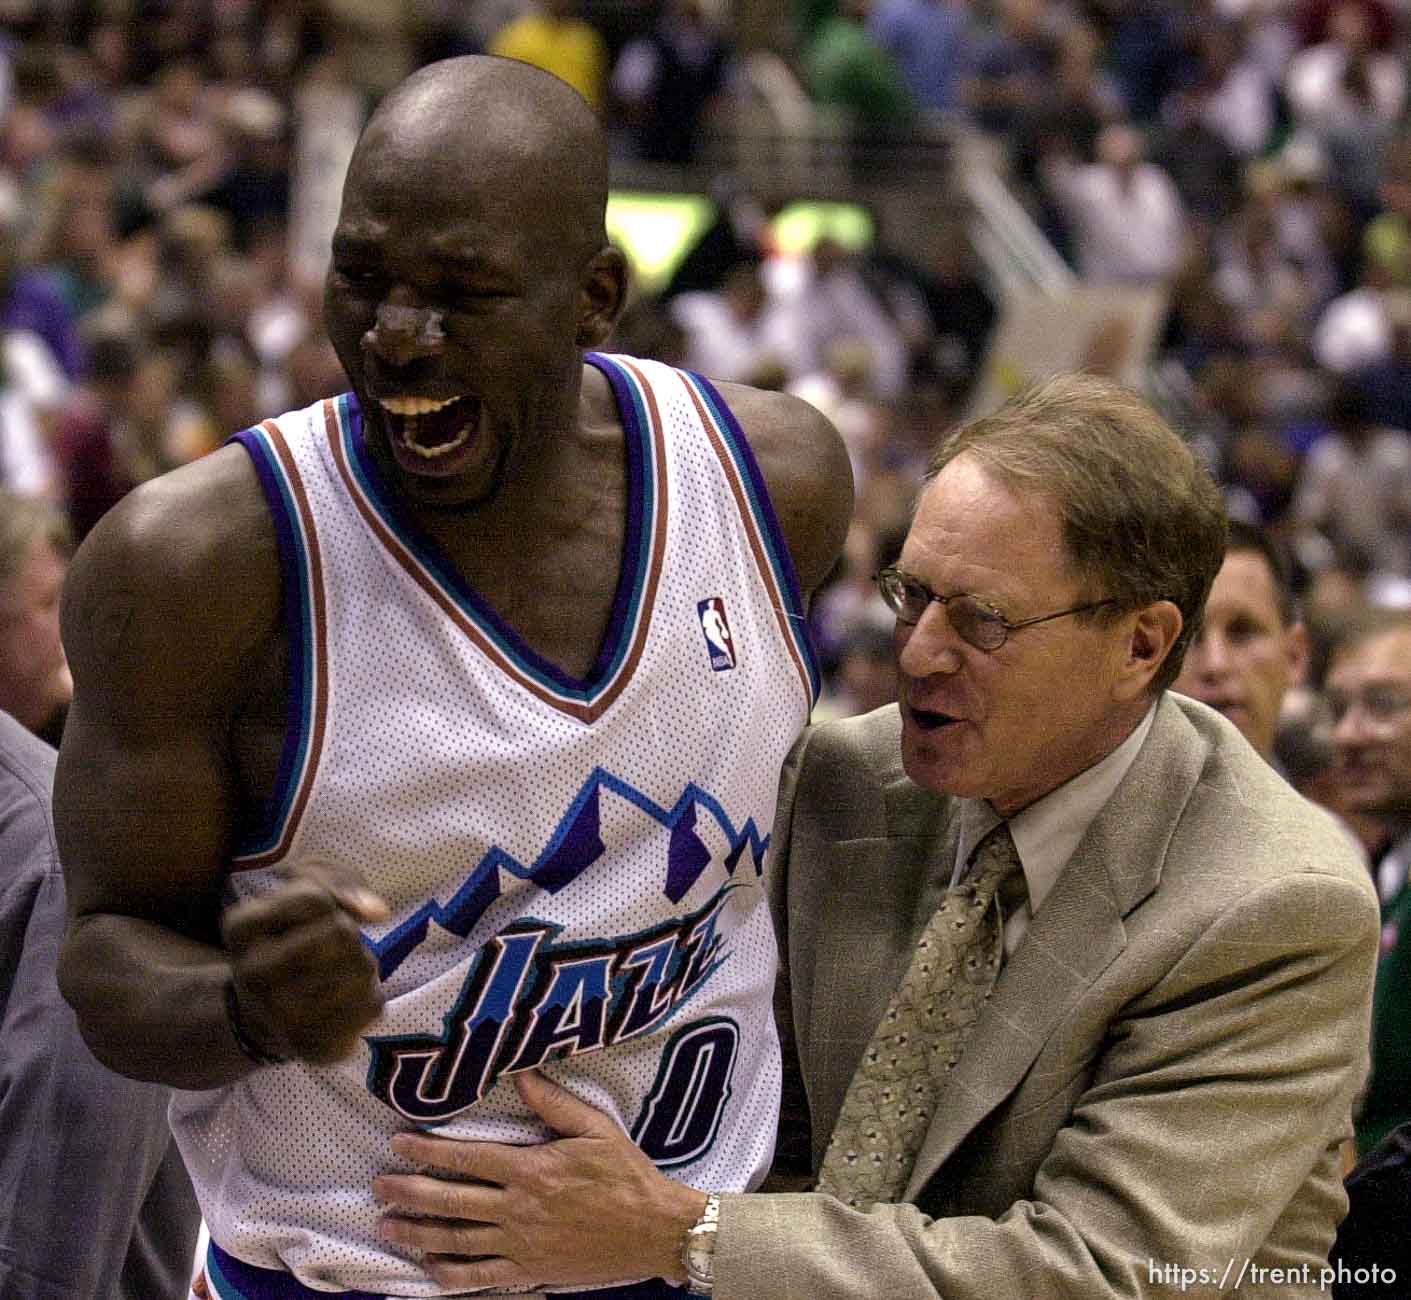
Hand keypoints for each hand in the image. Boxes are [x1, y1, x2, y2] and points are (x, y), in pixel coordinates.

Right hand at [221, 857, 388, 1064]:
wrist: (264, 1016)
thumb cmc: (290, 938)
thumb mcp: (300, 889)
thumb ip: (336, 880)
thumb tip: (378, 911)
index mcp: (240, 929)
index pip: (314, 899)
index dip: (331, 899)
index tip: (317, 913)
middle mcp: (253, 975)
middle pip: (342, 931)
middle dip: (346, 931)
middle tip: (325, 947)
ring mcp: (282, 1018)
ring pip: (363, 966)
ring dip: (360, 963)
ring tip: (330, 975)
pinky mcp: (317, 1048)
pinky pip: (373, 1003)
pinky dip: (367, 995)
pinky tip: (339, 1003)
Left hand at [373, 1070, 707, 1291]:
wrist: (653, 1231)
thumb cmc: (626, 1175)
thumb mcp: (595, 1129)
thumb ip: (554, 1102)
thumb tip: (521, 1073)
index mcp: (532, 1170)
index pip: (467, 1159)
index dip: (428, 1151)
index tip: (398, 1143)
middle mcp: (518, 1209)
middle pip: (451, 1201)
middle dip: (409, 1192)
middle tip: (379, 1186)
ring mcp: (521, 1245)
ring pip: (456, 1240)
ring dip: (418, 1233)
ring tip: (387, 1225)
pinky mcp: (530, 1272)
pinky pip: (480, 1278)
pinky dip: (450, 1275)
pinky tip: (428, 1268)